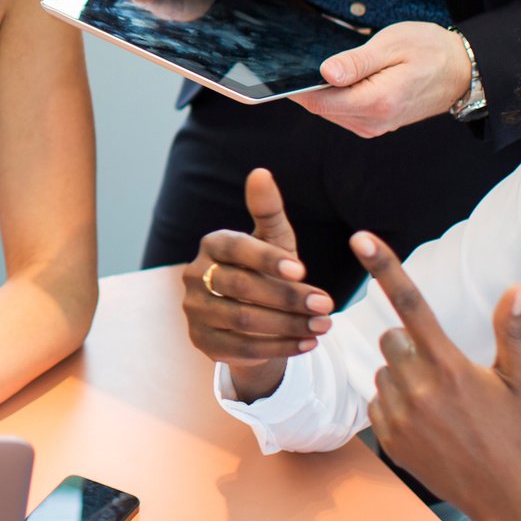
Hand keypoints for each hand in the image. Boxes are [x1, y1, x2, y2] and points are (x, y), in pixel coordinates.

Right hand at [183, 169, 334, 401]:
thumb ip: (268, 211)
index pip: (236, 248)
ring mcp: (194, 310)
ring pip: (242, 320)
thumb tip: (261, 172)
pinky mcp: (201, 341)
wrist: (251, 321)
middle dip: (287, 297)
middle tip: (326, 305)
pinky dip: (279, 349)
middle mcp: (194, 275)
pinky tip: (307, 345)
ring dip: (288, 325)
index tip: (302, 270)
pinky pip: (241, 348)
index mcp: (212, 245)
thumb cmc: (266, 272)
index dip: (267, 259)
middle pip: (240, 287)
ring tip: (323, 326)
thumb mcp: (273, 242)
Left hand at [298, 21, 470, 138]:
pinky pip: (344, 112)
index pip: (319, 102)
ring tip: (331, 65)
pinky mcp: (376, 123)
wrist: (462, 70)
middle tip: (299, 61)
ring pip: (330, 111)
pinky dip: (337, 96)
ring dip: (322, 92)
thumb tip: (324, 73)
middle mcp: (374, 122)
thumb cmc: (430, 51)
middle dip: (307, 88)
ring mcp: (375, 126)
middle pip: (321, 108)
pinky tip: (343, 77)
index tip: (275, 75)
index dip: (294, 89)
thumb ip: (356, 62)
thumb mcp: (392, 45)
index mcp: (377, 102)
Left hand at [353, 234, 520, 520]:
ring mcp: (401, 415)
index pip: (411, 304)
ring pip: (384, 372)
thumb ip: (511, 332)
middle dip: (409, 345)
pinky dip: (396, 405)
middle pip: (390, 339)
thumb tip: (517, 289)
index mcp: (449, 365)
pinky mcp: (389, 439)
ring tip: (441, 404)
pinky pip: (378, 403)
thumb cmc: (520, 436)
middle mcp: (419, 387)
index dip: (385, 268)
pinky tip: (428, 424)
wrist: (508, 498)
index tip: (361, 238)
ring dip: (403, 377)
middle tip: (442, 370)